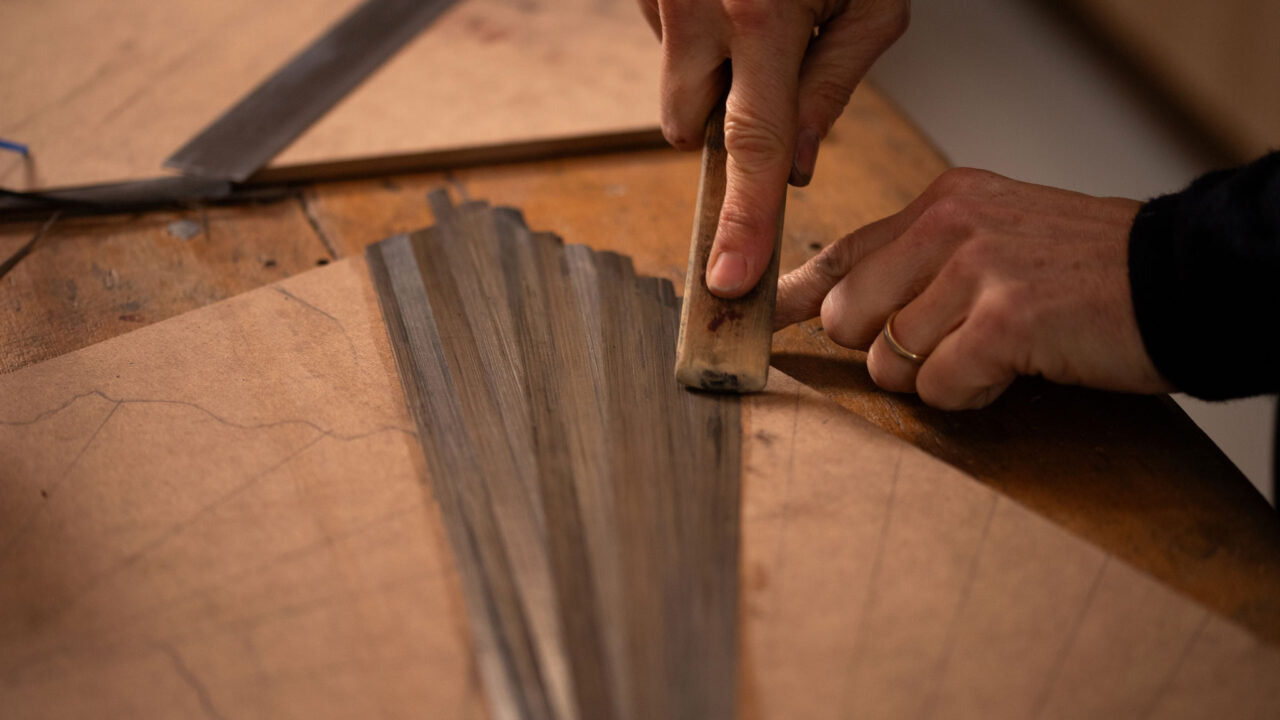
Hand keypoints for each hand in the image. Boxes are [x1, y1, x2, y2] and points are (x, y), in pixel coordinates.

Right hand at [636, 0, 909, 296]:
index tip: (729, 277)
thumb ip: (834, 83)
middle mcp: (696, 6)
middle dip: (724, 124)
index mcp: (759, 11)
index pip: (753, 146)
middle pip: (689, 130)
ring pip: (674, 85)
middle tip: (771, 71)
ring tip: (758, 12)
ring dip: (711, 72)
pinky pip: (663, 39)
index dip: (743, 219)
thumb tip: (798, 166)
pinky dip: (696, 32)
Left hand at [774, 168, 1173, 408]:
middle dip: (881, 351)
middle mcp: (949, 227)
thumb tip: (829, 305)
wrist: (1180, 278)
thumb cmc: (1082, 273)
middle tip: (945, 345)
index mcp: (942, 204)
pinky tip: (1013, 370)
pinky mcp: (1005, 320)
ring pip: (888, 359)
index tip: (750, 318)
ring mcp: (976, 270)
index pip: (837, 254)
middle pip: (845, 317)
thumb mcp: (992, 239)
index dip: (788, 297)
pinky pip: (939, 388)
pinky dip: (970, 396)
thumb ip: (916, 264)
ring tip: (992, 353)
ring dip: (933, 377)